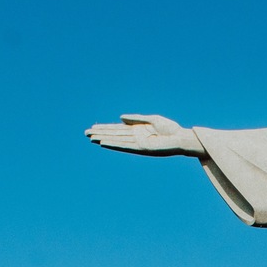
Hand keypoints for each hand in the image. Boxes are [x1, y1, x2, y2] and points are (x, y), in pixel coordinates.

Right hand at [84, 113, 205, 156]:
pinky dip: (114, 144)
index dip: (106, 128)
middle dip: (101, 133)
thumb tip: (120, 118)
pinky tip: (104, 143)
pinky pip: (125, 146)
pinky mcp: (142, 148)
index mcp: (137, 130)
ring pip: (117, 140)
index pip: (118, 129)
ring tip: (91, 138)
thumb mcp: (151, 119)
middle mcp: (136, 137)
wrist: (180, 137)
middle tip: (85, 133)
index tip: (94, 127)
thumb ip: (136, 119)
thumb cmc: (170, 129)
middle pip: (115, 135)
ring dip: (104, 139)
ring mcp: (138, 143)